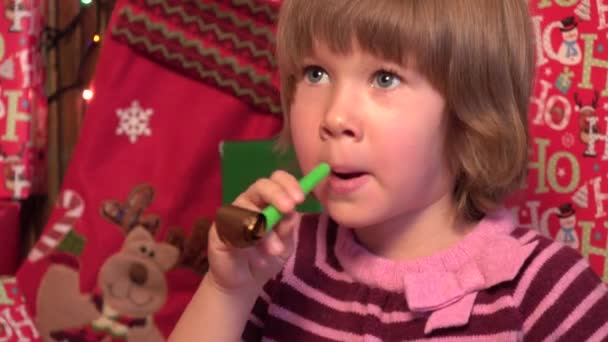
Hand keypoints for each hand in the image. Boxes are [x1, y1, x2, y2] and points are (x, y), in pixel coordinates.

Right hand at [206, 170, 304, 293]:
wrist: (244, 282)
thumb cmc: (266, 259)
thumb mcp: (285, 246)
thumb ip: (288, 230)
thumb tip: (292, 214)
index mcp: (269, 202)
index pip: (278, 180)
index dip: (289, 184)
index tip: (300, 199)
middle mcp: (251, 202)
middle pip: (261, 186)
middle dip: (277, 195)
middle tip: (289, 209)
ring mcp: (233, 214)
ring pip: (248, 210)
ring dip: (265, 232)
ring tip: (274, 251)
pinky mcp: (219, 229)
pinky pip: (234, 229)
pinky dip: (249, 244)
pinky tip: (257, 259)